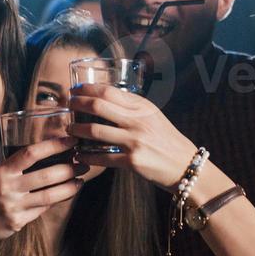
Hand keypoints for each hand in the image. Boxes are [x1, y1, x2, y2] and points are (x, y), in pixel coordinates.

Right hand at [0, 138, 82, 244]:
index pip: (30, 153)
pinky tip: (66, 193)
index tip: (71, 141)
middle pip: (45, 175)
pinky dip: (57, 200)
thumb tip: (52, 154)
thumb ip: (19, 167)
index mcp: (2, 171)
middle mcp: (7, 187)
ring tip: (80, 180)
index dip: (53, 146)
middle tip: (83, 163)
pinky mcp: (17, 222)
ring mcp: (13, 206)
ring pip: (49, 195)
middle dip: (69, 169)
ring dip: (69, 187)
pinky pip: (43, 209)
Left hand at [67, 84, 194, 187]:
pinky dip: (86, 156)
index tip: (75, 90)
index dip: (88, 89)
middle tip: (67, 105)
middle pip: (98, 107)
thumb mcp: (154, 117)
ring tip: (69, 130)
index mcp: (143, 107)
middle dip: (77, 104)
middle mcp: (138, 121)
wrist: (187, 166)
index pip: (110, 92)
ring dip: (77, 130)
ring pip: (96, 131)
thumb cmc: (168, 141)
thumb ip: (133, 109)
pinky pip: (102, 157)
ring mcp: (135, 141)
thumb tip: (108, 100)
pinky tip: (78, 155)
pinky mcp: (132, 161)